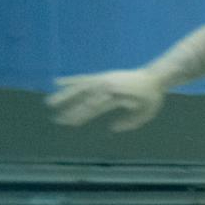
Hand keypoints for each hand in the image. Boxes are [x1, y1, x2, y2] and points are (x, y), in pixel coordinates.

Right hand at [48, 69, 165, 131]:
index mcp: (118, 96)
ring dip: (63, 95)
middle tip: (57, 120)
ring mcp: (104, 79)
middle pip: (84, 99)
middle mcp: (108, 86)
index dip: (81, 115)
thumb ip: (130, 122)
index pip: (95, 108)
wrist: (155, 76)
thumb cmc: (152, 98)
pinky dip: (70, 80)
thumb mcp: (147, 113)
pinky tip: (56, 82)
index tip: (69, 123)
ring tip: (49, 102)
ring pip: (79, 87)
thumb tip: (112, 128)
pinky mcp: (103, 76)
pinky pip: (84, 78)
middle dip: (70, 110)